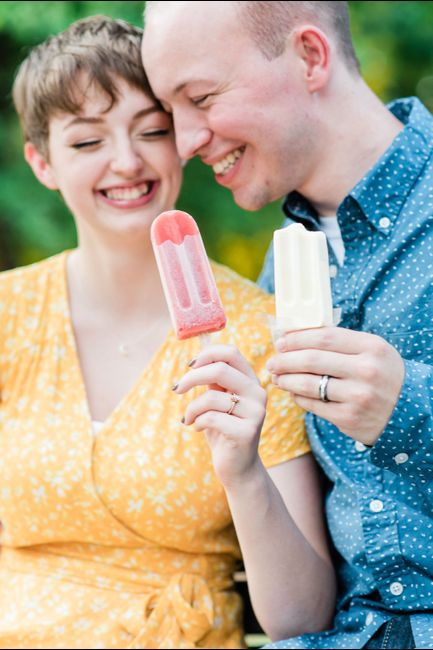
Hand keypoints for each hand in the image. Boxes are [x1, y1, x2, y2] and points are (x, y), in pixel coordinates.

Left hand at [172, 345, 266, 485]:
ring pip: (211, 397)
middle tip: (177, 389)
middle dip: (191, 378)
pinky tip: (198, 429)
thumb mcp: (218, 399)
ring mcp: (255, 412)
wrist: (238, 467)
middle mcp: (258, 393)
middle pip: (219, 369)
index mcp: (251, 380)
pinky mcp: (247, 432)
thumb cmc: (223, 429)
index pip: (231, 353)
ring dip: (191, 408)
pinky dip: (197, 421)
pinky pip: (211, 418)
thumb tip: (197, 357)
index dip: (208, 353)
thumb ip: (214, 379)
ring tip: (188, 418)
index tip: (190, 365)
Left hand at [266, 327, 404, 445]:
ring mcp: (357, 396)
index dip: (297, 339)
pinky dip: (298, 397)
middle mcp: (366, 370)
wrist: (409, 413)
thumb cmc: (382, 375)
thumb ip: (340, 343)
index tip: (281, 342)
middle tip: (272, 362)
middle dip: (285, 360)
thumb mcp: (372, 351)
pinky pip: (313, 405)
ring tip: (277, 377)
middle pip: (312, 359)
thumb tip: (296, 336)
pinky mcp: (349, 418)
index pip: (324, 338)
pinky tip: (293, 392)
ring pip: (308, 383)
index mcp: (371, 347)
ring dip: (286, 379)